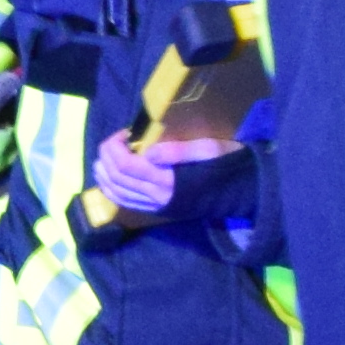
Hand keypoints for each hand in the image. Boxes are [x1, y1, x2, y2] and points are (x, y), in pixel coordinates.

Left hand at [87, 133, 236, 221]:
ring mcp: (156, 206)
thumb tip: (148, 151)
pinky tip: (109, 178)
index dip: (115, 148)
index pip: (127, 165)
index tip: (123, 133)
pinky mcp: (158, 210)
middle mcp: (158, 197)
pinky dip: (111, 190)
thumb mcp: (208, 149)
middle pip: (117, 179)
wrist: (241, 192)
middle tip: (113, 141)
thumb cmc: (227, 164)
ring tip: (104, 157)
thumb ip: (178, 151)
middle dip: (107, 157)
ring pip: (117, 194)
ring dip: (103, 174)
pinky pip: (126, 203)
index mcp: (169, 180)